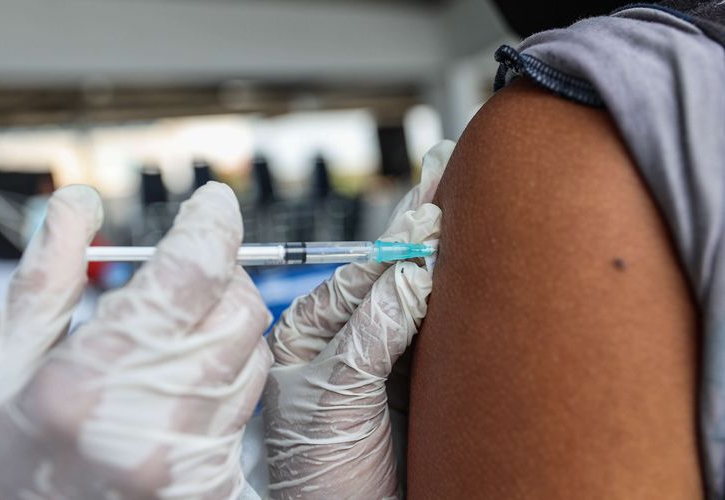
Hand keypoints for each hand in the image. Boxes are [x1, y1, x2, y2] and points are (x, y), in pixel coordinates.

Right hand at [0, 182, 272, 498]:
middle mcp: (150, 422)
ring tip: (177, 339)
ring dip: (226, 327)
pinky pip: (251, 403)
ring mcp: (190, 460)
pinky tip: (185, 386)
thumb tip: (78, 204)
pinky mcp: (215, 483)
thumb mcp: (7, 365)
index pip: (189, 274)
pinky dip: (229, 376)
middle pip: (239, 308)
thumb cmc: (11, 459)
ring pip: (254, 352)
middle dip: (222, 275)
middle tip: (188, 276)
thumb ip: (46, 279)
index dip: (211, 224)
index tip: (213, 206)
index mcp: (88, 381)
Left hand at [262, 141, 453, 497]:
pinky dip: (460, 292)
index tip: (427, 213)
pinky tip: (470, 259)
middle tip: (444, 166)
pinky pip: (440, 326)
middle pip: (387, 269)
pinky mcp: (419, 377)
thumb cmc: (318, 478)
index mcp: (309, 335)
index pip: (356, 276)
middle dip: (416, 220)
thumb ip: (369, 337)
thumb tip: (410, 275)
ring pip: (417, 290)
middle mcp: (347, 337)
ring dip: (441, 245)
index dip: (393, 244)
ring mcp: (385, 355)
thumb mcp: (332, 402)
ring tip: (457, 192)